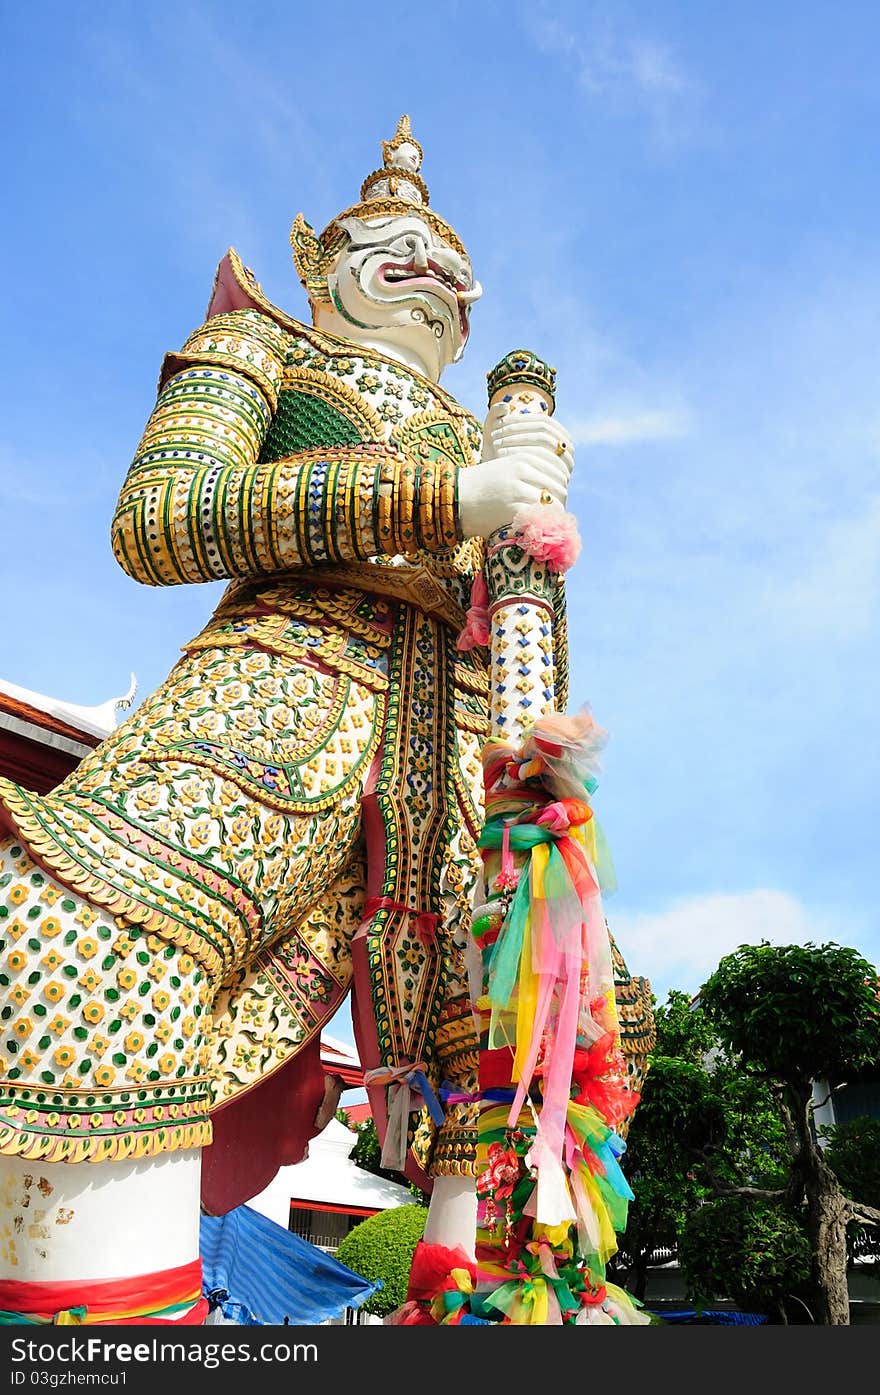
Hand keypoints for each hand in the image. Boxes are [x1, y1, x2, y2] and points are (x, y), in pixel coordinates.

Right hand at [458, 409, 575, 539]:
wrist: (456, 499)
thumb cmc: (482, 486)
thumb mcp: (506, 467)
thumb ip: (531, 471)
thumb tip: (559, 483)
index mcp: (523, 458)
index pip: (558, 468)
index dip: (561, 483)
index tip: (557, 495)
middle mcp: (523, 471)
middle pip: (558, 486)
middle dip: (560, 500)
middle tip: (556, 512)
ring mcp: (518, 491)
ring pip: (552, 503)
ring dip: (554, 514)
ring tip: (548, 522)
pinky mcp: (513, 510)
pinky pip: (539, 517)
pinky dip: (542, 524)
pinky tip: (537, 527)